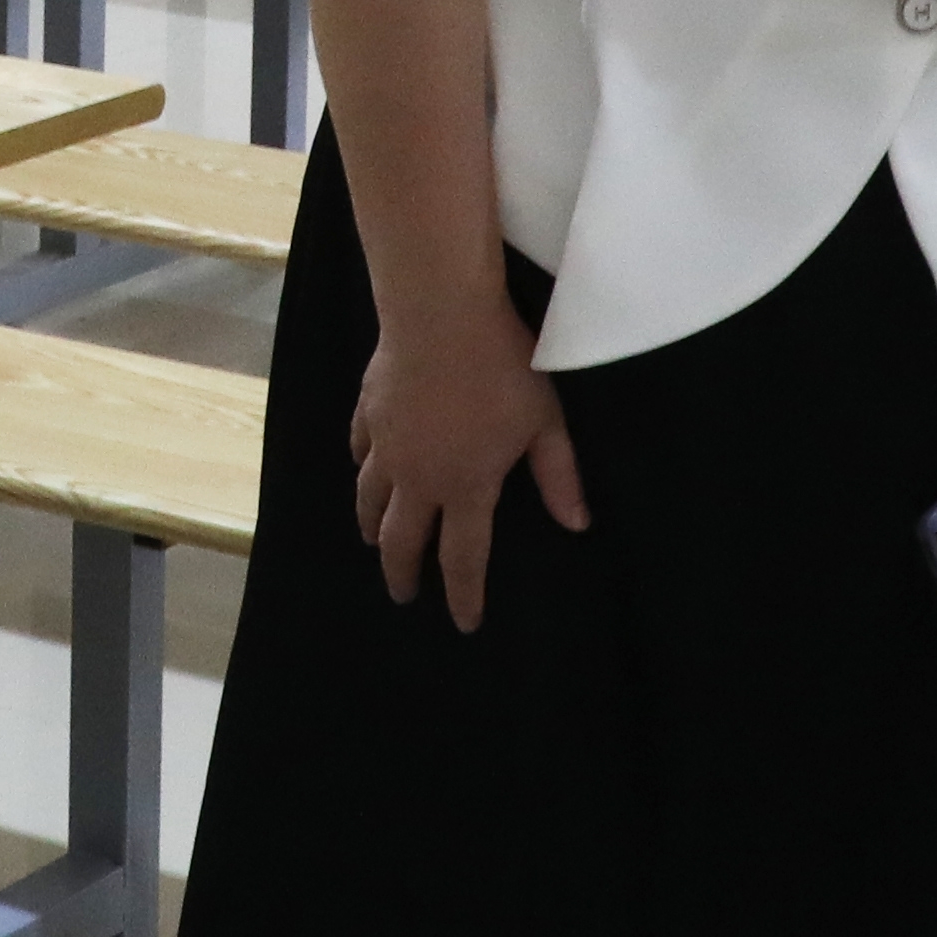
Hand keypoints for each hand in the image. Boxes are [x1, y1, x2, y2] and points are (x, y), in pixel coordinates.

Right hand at [351, 298, 585, 628]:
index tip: (464, 623)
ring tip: (374, 541)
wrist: (440, 314)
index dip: (464, 595)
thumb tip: (577, 524)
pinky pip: (359, 452)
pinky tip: (363, 469)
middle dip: (403, 574)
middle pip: (401, 541)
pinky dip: (362, 469)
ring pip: (370, 501)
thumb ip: (559, 476)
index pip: (462, 558)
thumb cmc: (503, 368)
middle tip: (404, 594)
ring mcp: (385, 446)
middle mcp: (417, 478)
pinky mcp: (367, 413)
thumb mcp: (546, 422)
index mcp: (465, 488)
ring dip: (373, 528)